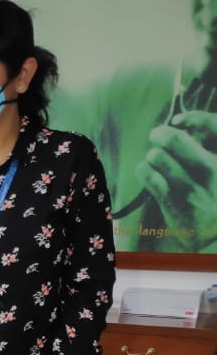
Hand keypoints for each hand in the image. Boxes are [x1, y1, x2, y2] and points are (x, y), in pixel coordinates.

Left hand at [139, 113, 216, 251]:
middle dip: (161, 134)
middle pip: (177, 141)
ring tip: (156, 158)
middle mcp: (214, 172)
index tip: (180, 119)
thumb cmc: (214, 193)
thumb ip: (208, 145)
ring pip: (159, 157)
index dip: (196, 118)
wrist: (216, 236)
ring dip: (154, 155)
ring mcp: (195, 190)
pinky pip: (150, 178)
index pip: (215, 126)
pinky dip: (144, 170)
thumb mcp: (216, 168)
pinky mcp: (177, 206)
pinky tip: (148, 171)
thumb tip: (180, 122)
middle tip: (157, 135)